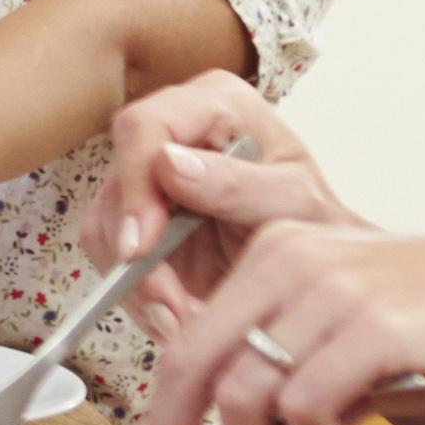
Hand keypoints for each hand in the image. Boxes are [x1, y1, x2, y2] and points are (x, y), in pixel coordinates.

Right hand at [85, 71, 370, 296]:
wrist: (318, 265)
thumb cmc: (317, 221)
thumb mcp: (295, 202)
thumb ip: (238, 184)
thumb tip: (168, 164)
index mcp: (215, 104)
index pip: (145, 127)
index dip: (134, 186)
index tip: (140, 248)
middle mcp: (172, 132)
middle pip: (116, 180)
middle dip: (134, 252)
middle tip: (167, 305)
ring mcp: (151, 178)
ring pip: (106, 224)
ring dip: (136, 282)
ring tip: (182, 320)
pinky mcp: (140, 220)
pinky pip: (113, 256)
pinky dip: (137, 294)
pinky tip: (174, 315)